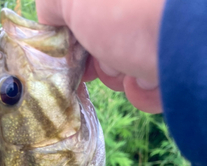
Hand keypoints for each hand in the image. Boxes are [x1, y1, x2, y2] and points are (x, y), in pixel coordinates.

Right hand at [36, 0, 165, 112]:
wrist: (183, 40)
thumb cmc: (124, 6)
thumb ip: (52, 4)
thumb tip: (49, 18)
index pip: (85, 15)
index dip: (72, 33)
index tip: (67, 50)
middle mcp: (141, 11)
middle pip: (102, 41)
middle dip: (96, 55)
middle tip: (96, 57)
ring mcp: (161, 36)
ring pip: (123, 66)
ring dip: (118, 73)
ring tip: (128, 63)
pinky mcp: (176, 66)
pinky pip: (147, 86)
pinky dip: (142, 89)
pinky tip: (147, 78)